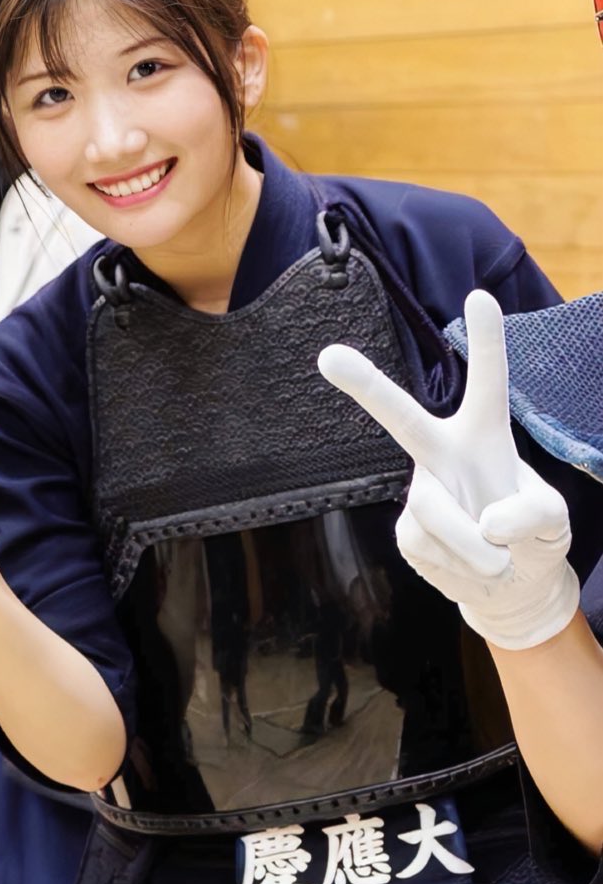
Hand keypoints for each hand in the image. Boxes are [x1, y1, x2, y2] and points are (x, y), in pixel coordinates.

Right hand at [318, 289, 577, 649]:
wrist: (507, 587)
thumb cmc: (530, 536)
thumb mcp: (554, 521)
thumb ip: (533, 513)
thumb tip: (486, 522)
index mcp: (484, 436)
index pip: (488, 383)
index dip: (487, 341)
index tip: (480, 296)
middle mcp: (444, 454)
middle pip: (402, 418)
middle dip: (366, 387)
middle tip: (329, 356)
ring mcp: (421, 492)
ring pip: (433, 511)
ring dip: (475, 548)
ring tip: (498, 562)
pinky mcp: (407, 533)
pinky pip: (429, 547)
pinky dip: (461, 567)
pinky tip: (469, 568)